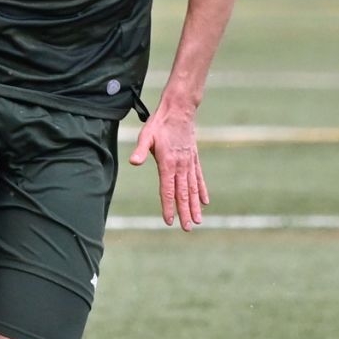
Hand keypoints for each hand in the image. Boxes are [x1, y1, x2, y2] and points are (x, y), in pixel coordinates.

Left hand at [128, 98, 207, 230]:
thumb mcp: (146, 135)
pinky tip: (205, 202)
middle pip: (183, 194)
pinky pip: (199, 178)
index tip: (169, 221)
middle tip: (187, 228)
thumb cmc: (159, 123)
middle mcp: (181, 166)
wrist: (179, 109)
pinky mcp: (194, 159)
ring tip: (199, 221)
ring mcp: (190, 163)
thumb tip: (133, 162)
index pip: (167, 190)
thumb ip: (140, 150)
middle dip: (185, 212)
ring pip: (193, 189)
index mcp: (168, 163)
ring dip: (195, 206)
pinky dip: (202, 191)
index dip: (168, 206)